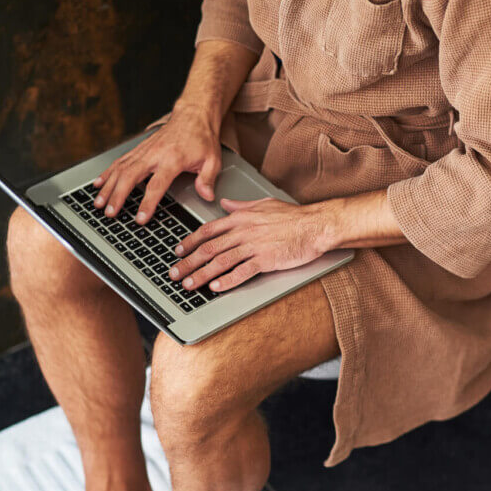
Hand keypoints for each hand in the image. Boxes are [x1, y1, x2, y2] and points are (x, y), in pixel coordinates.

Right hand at [92, 106, 222, 223]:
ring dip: (108, 187)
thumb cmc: (202, 138)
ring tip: (98, 203)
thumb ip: (208, 180)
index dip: (147, 203)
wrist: (193, 115)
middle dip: (118, 196)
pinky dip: (107, 173)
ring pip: (120, 169)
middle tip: (110, 213)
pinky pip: (119, 162)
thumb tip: (207, 196)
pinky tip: (98, 184)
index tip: (140, 218)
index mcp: (172, 159)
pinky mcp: (139, 149)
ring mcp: (144, 151)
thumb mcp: (213, 160)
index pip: (156, 185)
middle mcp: (154, 154)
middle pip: (130, 176)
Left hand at [168, 197, 337, 291]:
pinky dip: (227, 280)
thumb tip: (225, 203)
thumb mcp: (264, 204)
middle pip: (209, 248)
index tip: (178, 251)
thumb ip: (241, 205)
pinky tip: (216, 287)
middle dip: (188, 262)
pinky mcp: (266, 259)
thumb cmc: (294, 217)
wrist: (316, 225)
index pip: (208, 230)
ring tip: (189, 285)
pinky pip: (242, 272)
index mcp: (241, 218)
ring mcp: (254, 246)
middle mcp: (243, 231)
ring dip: (201, 274)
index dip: (190, 242)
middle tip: (175, 273)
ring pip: (221, 261)